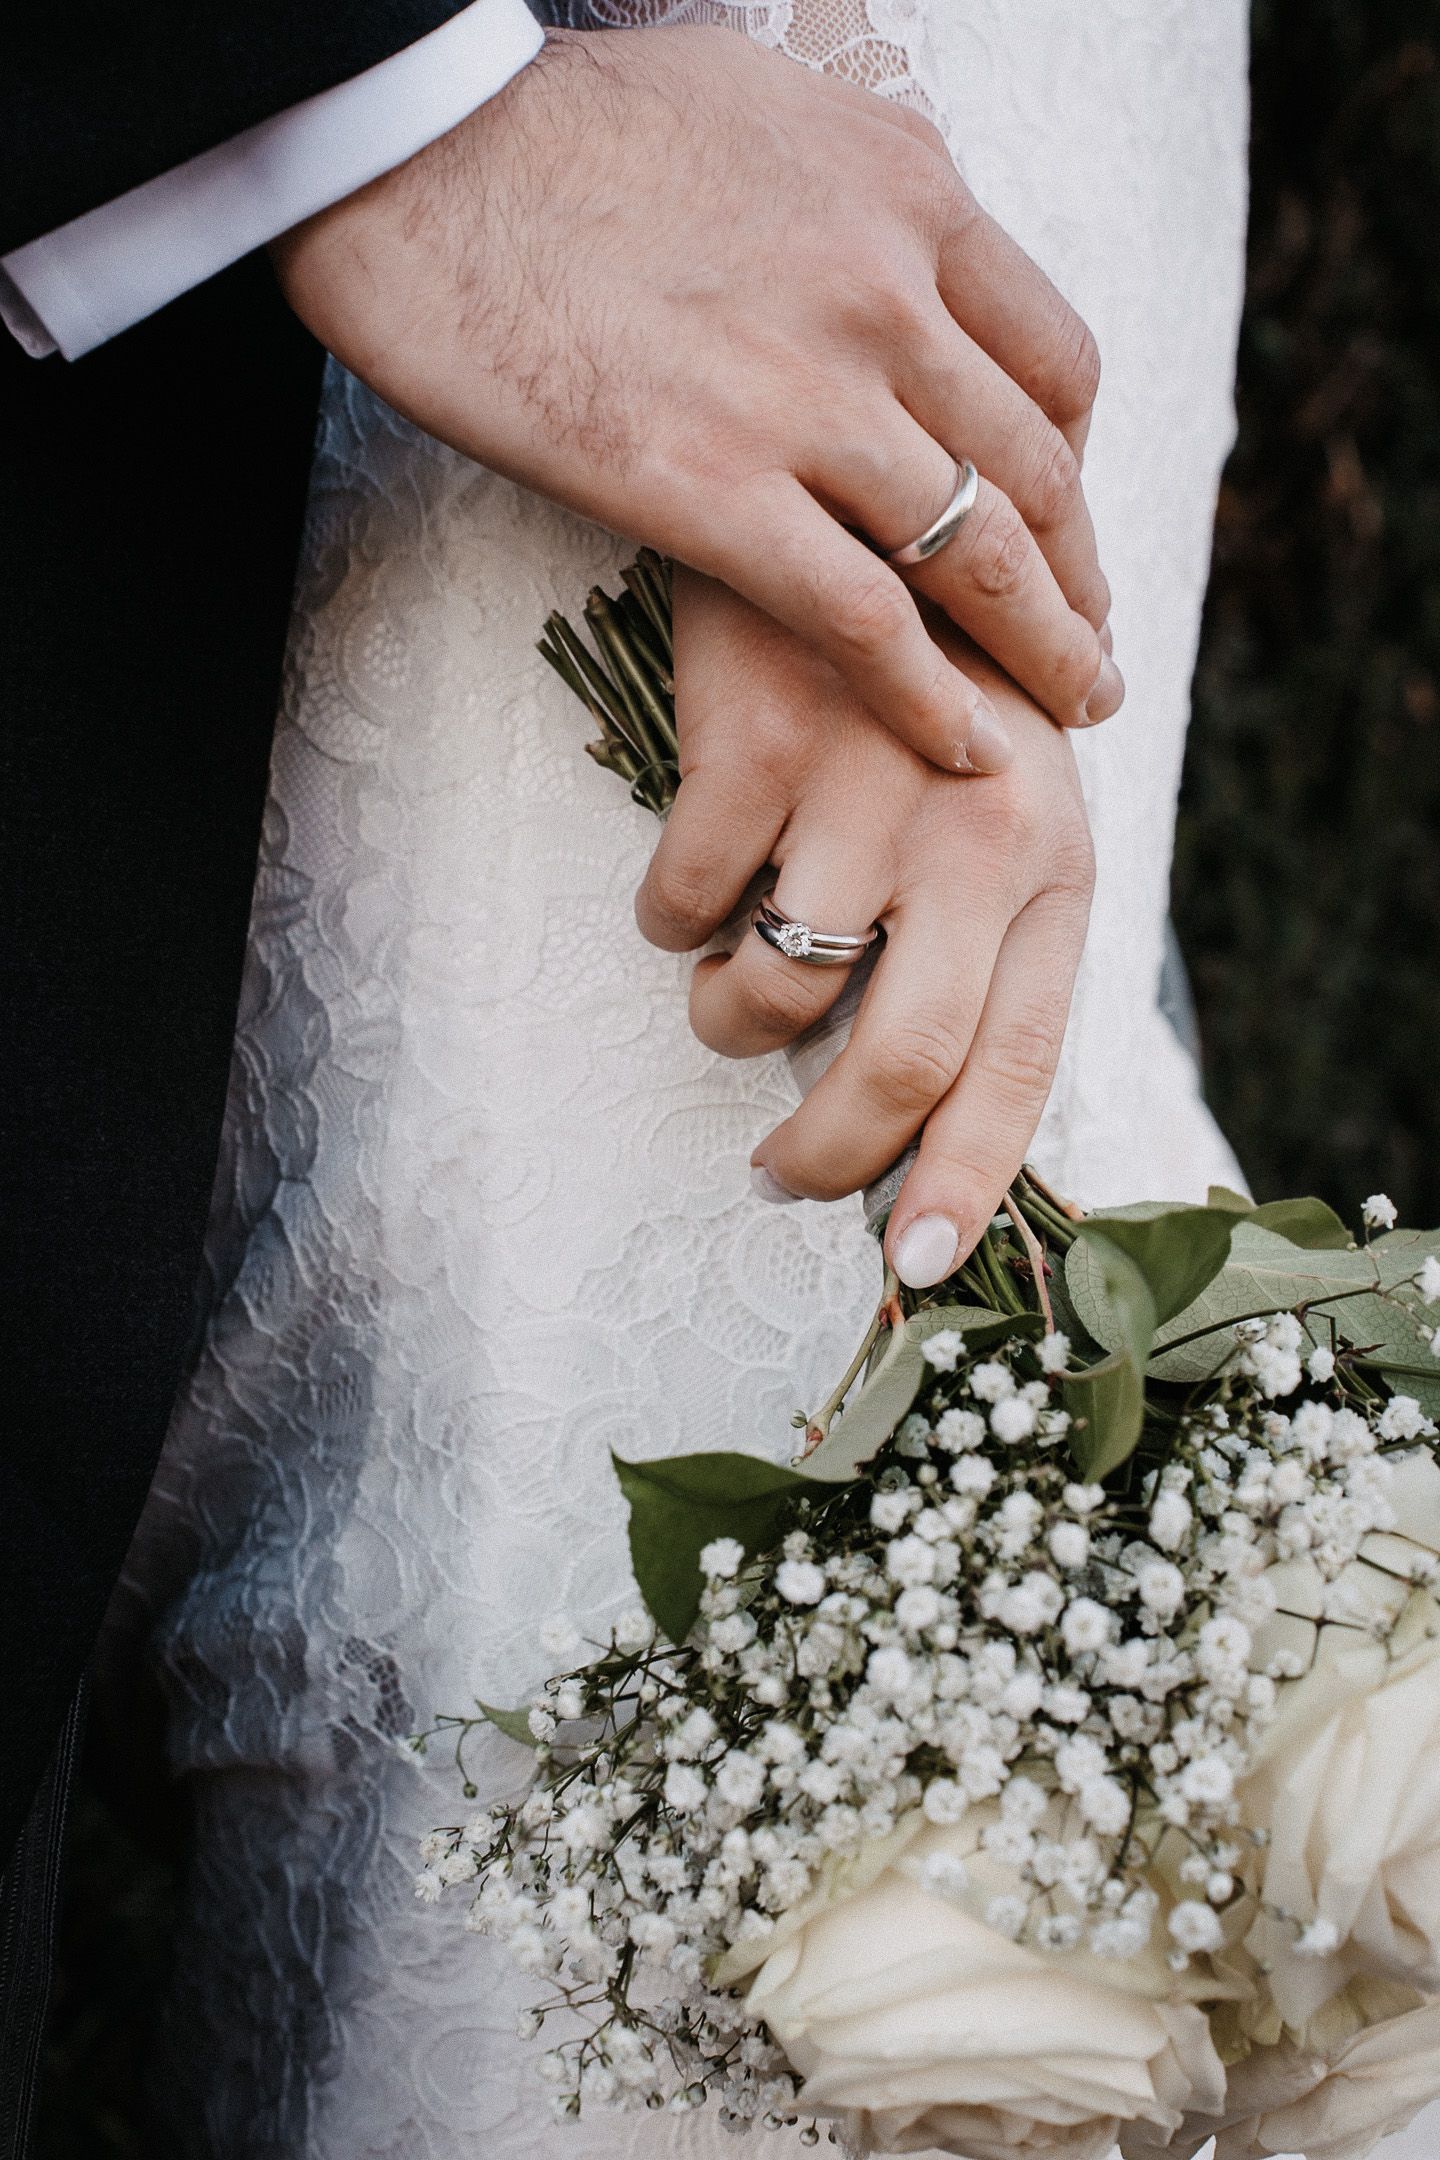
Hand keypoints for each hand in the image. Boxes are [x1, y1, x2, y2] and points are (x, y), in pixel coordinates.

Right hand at [272, 24, 1121, 777]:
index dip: (1074, 462)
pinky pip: (865, 620)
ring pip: (977, 555)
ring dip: (1042, 650)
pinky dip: (932, 698)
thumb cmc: (558, 130)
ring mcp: (806, 398)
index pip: (1052, 360)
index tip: (1062, 523)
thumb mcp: (761, 105)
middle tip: (1094, 646)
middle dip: (1080, 576)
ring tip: (1073, 708)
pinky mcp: (713, 492)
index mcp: (907, 193)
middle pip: (1036, 470)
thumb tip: (887, 233)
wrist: (412, 156)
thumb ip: (853, 186)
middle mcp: (886, 293)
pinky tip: (970, 748)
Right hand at [635, 569, 1095, 1286]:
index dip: (962, 1182)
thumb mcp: (1011, 819)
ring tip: (730, 981)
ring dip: (727, 1020)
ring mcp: (862, 782)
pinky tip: (688, 889)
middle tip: (777, 1175)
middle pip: (896, 1063)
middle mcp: (974, 832)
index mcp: (1052, 867)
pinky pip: (680, 907)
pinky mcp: (751, 736)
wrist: (881, 514)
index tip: (915, 1266)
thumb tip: (921, 1134)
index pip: (1014, 1065)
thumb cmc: (945, 701)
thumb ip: (984, 953)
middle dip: (823, 1159)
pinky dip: (667, 925)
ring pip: (768, 992)